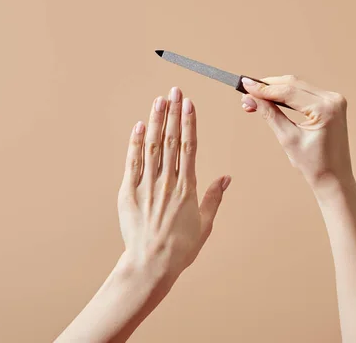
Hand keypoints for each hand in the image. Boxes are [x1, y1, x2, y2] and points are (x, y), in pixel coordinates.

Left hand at [118, 87, 230, 278]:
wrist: (151, 264)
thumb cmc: (180, 247)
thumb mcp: (205, 223)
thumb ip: (214, 198)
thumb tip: (226, 178)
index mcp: (187, 187)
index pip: (189, 147)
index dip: (189, 123)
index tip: (190, 104)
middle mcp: (167, 182)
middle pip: (171, 140)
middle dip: (173, 113)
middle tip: (175, 91)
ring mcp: (147, 186)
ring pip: (152, 146)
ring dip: (156, 121)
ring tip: (159, 100)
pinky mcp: (129, 193)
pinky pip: (132, 163)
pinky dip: (135, 143)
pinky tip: (139, 126)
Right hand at [240, 76, 353, 186]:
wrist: (334, 178)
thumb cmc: (315, 165)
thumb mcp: (288, 139)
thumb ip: (270, 114)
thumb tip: (250, 98)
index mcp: (325, 108)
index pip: (288, 92)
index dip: (264, 88)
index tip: (244, 85)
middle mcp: (333, 99)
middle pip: (293, 84)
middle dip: (268, 88)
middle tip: (246, 92)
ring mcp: (334, 100)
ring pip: (298, 86)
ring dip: (275, 90)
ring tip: (254, 98)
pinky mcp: (331, 103)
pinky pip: (305, 93)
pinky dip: (287, 95)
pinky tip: (272, 99)